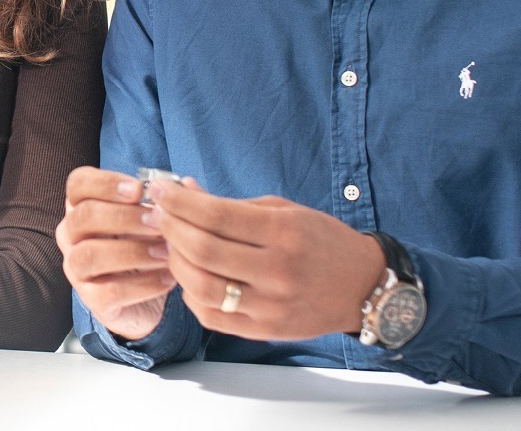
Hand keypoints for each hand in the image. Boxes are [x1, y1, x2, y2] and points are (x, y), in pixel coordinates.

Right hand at [56, 166, 175, 341]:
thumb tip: (181, 186)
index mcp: (82, 207)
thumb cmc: (146, 246)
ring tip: (166, 252)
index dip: (105, 184)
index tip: (139, 190)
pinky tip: (168, 279)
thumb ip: (164, 202)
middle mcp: (71, 236)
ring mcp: (77, 269)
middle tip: (157, 222)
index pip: (78, 184)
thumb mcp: (152, 220)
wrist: (149, 296)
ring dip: (132, 251)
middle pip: (82, 216)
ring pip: (90, 254)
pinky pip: (110, 291)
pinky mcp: (92, 300)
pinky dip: (143, 285)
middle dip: (123, 217)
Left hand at [146, 179, 384, 341]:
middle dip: (170, 227)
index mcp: (283, 232)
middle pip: (203, 250)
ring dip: (175, 262)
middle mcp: (277, 270)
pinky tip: (189, 276)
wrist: (363, 287)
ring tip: (170, 244)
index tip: (161, 191)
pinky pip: (212, 316)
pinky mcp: (265, 330)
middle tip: (157, 215)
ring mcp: (270, 305)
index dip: (180, 202)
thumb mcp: (283, 210)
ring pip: (202, 287)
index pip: (216, 215)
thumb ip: (232, 204)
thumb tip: (184, 190)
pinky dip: (191, 295)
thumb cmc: (320, 241)